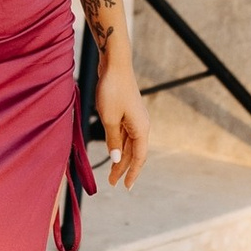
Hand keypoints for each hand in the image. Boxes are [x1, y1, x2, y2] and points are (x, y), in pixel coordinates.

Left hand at [96, 49, 149, 187]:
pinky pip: (125, 133)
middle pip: (134, 152)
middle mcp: (141, 125)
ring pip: (129, 143)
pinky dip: (119, 144)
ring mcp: (135, 118)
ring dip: (120, 157)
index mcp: (141, 129)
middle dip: (123, 168)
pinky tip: (113, 149)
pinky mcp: (127, 111)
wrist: (115, 64)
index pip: (139, 157)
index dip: (132, 173)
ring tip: (111, 170)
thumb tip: (116, 159)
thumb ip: (113, 140)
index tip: (125, 186)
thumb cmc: (112, 90)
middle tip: (112, 182)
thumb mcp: (109, 118)